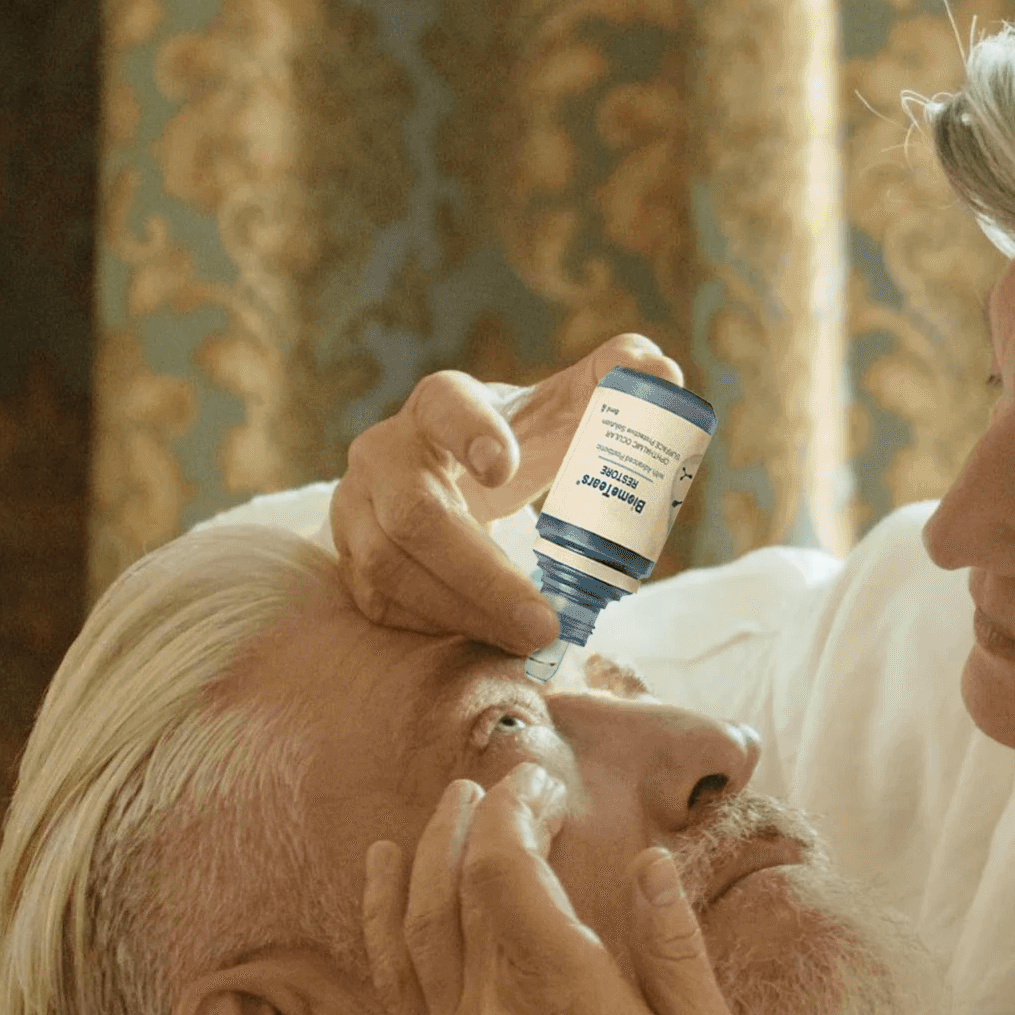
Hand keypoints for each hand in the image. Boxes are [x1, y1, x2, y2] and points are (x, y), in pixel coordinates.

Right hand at [330, 337, 680, 651]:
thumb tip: (662, 372)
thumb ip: (614, 384)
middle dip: (483, 576)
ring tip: (530, 641)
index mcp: (437, 405)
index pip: (444, 405)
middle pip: (415, 515)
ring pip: (391, 569)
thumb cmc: (512, 446)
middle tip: (545, 622)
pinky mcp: (352, 565)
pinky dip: (440, 628)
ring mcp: (356, 511)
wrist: (441, 481)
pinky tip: (490, 641)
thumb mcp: (559, 412)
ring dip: (465, 613)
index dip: (469, 432)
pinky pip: (385, 605)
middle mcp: (384, 454)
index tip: (504, 469)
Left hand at [360, 768, 807, 1014]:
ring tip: (440, 811)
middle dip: (470, 821)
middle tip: (502, 783)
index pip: (504, 870)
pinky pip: (398, 988)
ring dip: (419, 860)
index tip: (543, 785)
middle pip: (452, 889)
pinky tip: (385, 887)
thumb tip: (644, 861)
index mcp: (564, 1003)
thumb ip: (672, 946)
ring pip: (413, 933)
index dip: (513, 810)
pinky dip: (384, 926)